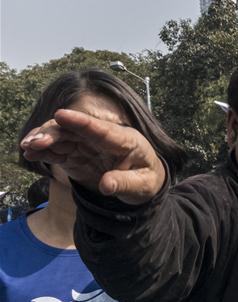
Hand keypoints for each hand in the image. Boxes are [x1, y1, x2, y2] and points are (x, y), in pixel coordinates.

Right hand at [20, 109, 164, 204]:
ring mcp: (89, 145)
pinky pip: (58, 149)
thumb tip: (107, 185)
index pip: (102, 129)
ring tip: (27, 147)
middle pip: (76, 130)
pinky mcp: (77, 154)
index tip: (61, 114)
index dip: (81, 122)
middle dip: (53, 133)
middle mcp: (104, 138)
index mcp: (125, 140)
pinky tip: (30, 152)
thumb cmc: (146, 180)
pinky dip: (44, 150)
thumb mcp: (143, 186)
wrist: (143, 182)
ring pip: (63, 137)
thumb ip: (125, 183)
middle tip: (34, 142)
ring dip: (44, 139)